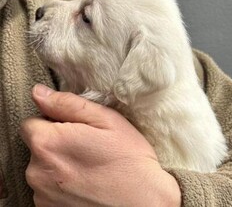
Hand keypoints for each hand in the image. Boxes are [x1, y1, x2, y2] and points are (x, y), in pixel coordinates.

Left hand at [20, 84, 180, 206]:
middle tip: (86, 145)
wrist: (142, 201)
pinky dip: (61, 181)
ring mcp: (42, 194)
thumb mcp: (104, 119)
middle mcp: (37, 171)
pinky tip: (85, 182)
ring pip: (42, 166)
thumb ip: (67, 104)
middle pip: (37, 145)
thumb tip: (38, 93)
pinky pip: (48, 186)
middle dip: (56, 141)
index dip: (53, 121)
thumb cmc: (127, 158)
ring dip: (58, 162)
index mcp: (48, 143)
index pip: (32, 122)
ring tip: (88, 164)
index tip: (75, 128)